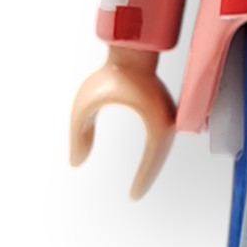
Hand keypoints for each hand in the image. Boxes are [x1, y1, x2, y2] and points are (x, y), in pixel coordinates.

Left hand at [69, 46, 176, 199]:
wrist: (131, 50)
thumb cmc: (110, 74)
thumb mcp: (85, 106)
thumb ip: (79, 134)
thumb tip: (76, 162)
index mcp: (155, 122)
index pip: (152, 162)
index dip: (143, 181)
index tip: (133, 196)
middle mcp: (168, 120)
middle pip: (160, 158)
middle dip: (149, 177)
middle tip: (135, 194)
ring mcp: (170, 113)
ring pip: (163, 148)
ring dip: (153, 164)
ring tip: (140, 181)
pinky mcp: (165, 107)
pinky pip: (162, 136)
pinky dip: (155, 151)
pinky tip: (147, 158)